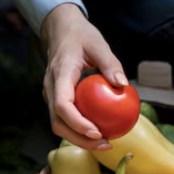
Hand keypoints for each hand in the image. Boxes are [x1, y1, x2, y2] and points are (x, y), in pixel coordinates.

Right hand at [40, 3, 128, 150]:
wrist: (60, 28)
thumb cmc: (81, 35)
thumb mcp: (98, 44)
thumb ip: (110, 64)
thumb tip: (123, 85)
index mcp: (60, 74)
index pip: (63, 105)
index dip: (78, 123)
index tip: (97, 133)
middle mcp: (50, 87)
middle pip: (57, 122)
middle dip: (79, 139)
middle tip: (105, 144)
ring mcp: (50, 93)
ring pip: (58, 123)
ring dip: (78, 138)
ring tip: (104, 143)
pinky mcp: (55, 97)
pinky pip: (63, 117)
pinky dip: (78, 128)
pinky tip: (98, 131)